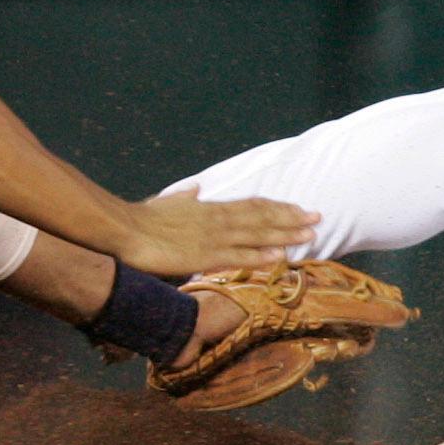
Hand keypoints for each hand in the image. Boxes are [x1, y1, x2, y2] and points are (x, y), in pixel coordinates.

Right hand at [109, 188, 314, 277]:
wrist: (125, 229)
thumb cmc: (142, 218)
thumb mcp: (168, 201)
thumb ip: (185, 197)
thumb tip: (196, 188)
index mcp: (210, 208)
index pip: (251, 206)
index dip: (276, 207)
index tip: (298, 208)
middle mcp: (217, 219)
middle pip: (261, 217)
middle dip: (291, 218)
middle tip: (318, 218)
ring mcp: (213, 237)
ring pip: (256, 234)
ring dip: (284, 234)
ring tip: (310, 235)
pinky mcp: (204, 256)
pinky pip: (238, 256)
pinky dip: (260, 255)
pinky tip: (279, 256)